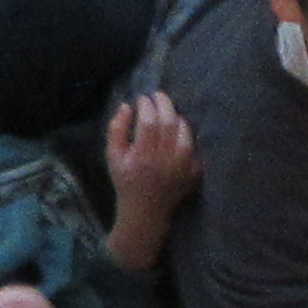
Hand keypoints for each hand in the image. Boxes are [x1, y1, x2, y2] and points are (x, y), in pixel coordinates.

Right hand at [105, 90, 195, 218]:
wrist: (147, 211)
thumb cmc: (127, 181)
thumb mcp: (113, 157)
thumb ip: (116, 130)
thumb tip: (127, 105)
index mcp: (143, 157)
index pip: (148, 122)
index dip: (146, 105)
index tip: (142, 99)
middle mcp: (166, 161)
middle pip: (169, 122)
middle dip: (164, 103)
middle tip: (158, 95)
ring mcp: (183, 167)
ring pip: (185, 132)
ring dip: (176, 117)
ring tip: (167, 113)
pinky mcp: (195, 172)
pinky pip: (193, 146)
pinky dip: (185, 135)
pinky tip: (176, 133)